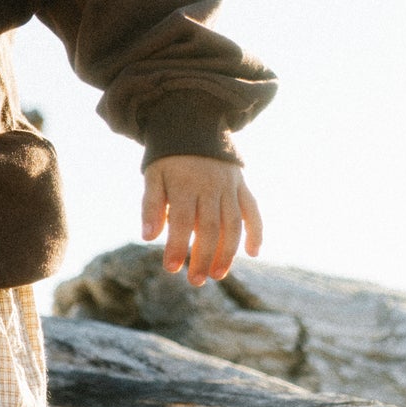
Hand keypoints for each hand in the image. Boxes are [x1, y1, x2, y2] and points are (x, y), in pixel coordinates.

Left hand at [141, 157, 262, 286]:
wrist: (194, 125)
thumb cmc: (169, 158)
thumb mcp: (153, 176)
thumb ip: (151, 205)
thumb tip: (148, 237)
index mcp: (185, 184)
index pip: (182, 222)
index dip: (178, 246)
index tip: (171, 268)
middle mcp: (210, 186)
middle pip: (209, 228)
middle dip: (203, 257)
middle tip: (195, 281)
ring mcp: (229, 186)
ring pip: (232, 224)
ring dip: (228, 252)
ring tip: (218, 275)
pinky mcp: (242, 185)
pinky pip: (253, 210)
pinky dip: (256, 231)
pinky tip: (253, 253)